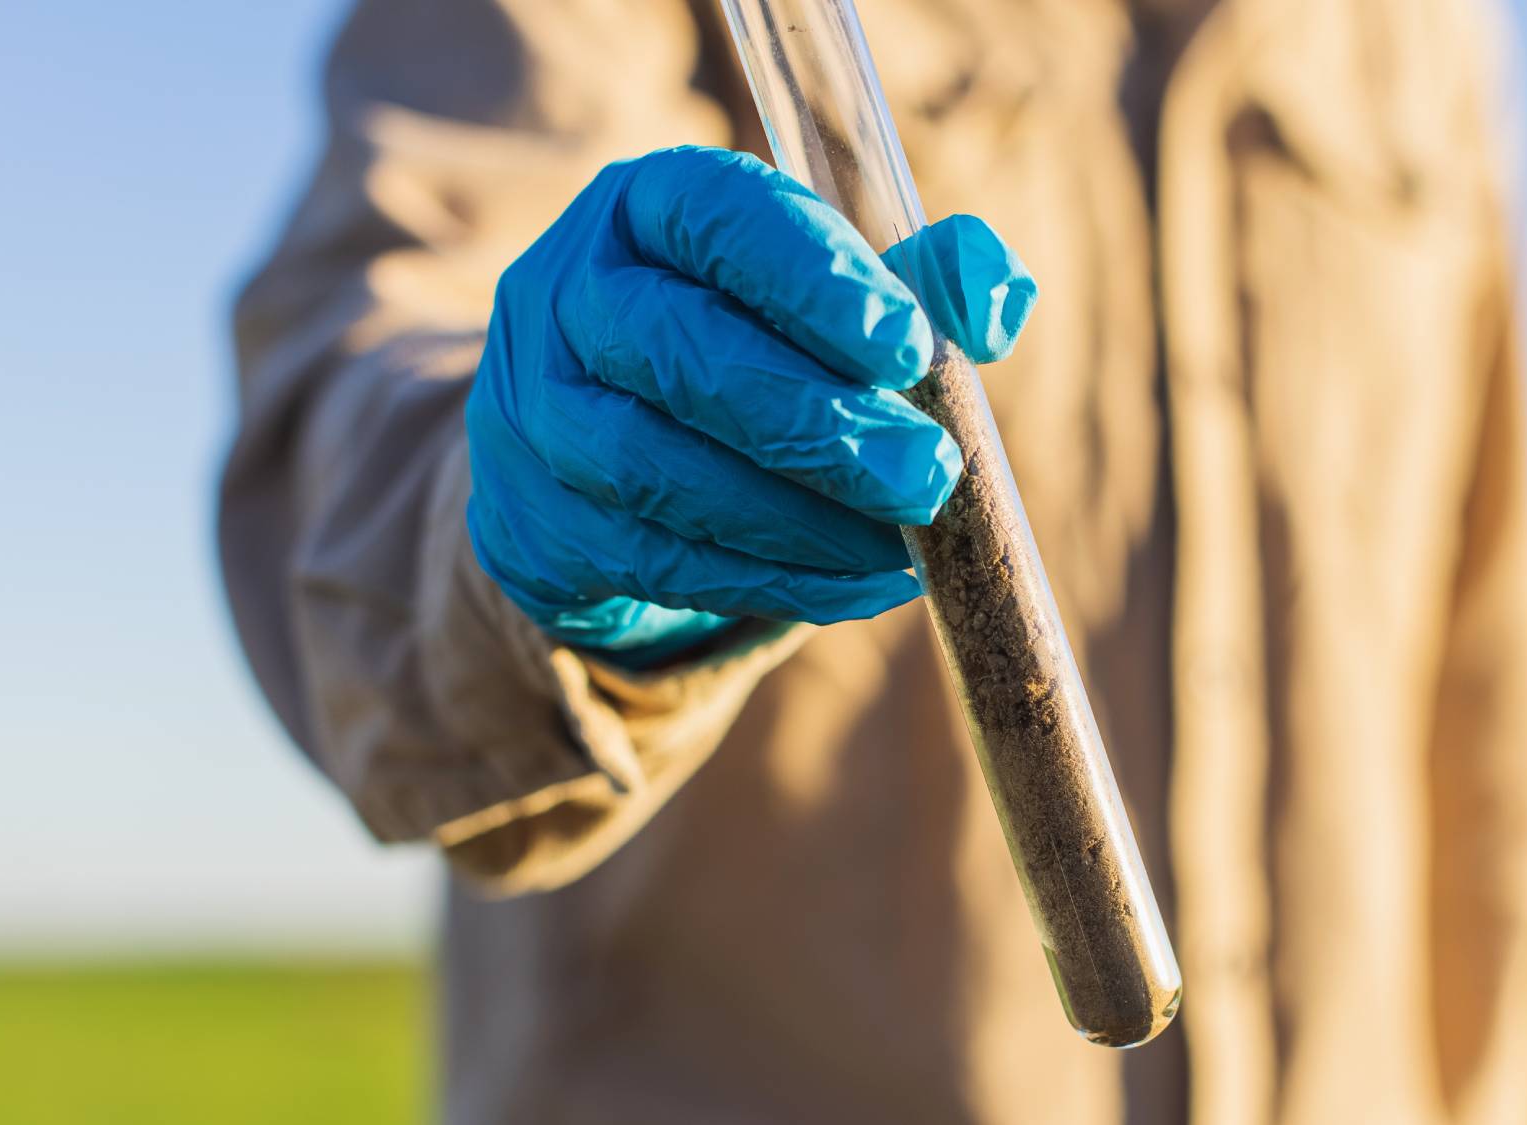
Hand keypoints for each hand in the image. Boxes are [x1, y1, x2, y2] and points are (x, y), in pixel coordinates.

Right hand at [465, 146, 1035, 665]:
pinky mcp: (529, 522)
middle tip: (929, 472)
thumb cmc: (745, 353)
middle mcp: (563, 294)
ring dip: (795, 519)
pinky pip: (650, 560)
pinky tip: (856, 586)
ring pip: (652, 470)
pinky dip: (768, 581)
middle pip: (679, 352)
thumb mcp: (828, 301)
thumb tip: (998, 295)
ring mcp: (528, 413)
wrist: (603, 463)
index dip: (812, 279)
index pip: (718, 217)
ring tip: (900, 545)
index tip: (909, 345)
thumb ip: (919, 286)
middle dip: (818, 423)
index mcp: (646, 208)